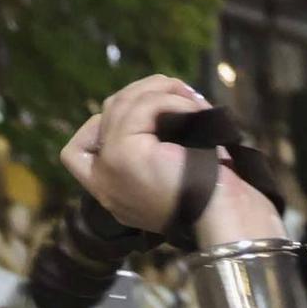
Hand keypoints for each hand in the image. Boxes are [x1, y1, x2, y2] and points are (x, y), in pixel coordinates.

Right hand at [59, 74, 281, 245]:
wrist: (229, 215)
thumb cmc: (217, 198)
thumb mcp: (180, 170)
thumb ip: (158, 147)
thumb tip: (164, 101)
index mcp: (115, 194)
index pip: (77, 154)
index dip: (102, 124)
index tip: (145, 115)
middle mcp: (104, 185)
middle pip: (106, 116)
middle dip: (142, 96)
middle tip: (180, 93)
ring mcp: (108, 168)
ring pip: (120, 104)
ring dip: (160, 92)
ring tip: (192, 100)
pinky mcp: (123, 155)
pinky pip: (140, 108)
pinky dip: (169, 100)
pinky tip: (195, 110)